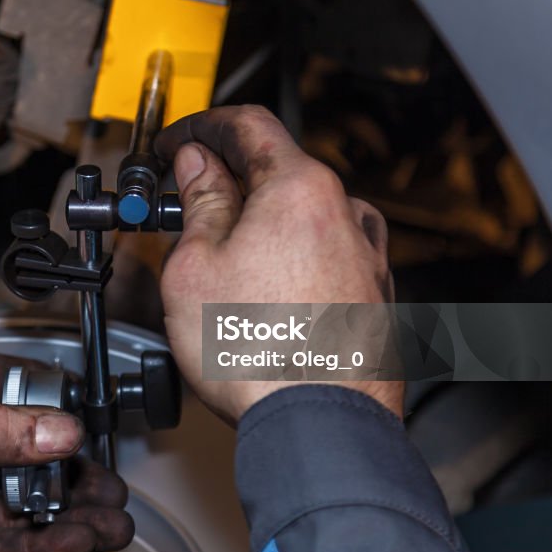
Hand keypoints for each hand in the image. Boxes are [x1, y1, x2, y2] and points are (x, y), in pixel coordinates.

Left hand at [0, 353, 132, 551]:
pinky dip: (48, 547)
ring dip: (68, 509)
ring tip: (111, 513)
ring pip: (17, 504)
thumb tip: (53, 428)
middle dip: (64, 461)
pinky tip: (80, 541)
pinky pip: (5, 548)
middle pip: (12, 450)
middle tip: (104, 472)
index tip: (78, 406)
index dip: (36, 392)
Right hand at [155, 105, 401, 422]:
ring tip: (222, 258)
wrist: (321, 427)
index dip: (200, 126)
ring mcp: (365, 254)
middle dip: (227, 180)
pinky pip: (324, 252)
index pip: (246, 124)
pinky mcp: (373, 293)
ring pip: (302, 214)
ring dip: (260, 220)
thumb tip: (198, 166)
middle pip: (277, 169)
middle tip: (185, 205)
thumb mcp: (196, 267)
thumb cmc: (259, 355)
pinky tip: (262, 291)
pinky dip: (290, 254)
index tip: (178, 144)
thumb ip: (200, 203)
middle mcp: (344, 211)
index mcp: (300, 188)